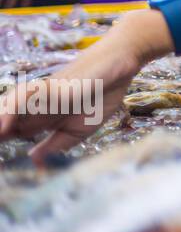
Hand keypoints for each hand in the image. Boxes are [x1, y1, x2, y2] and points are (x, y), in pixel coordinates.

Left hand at [0, 9, 159, 163]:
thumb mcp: (78, 131)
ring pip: (6, 110)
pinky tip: (3, 127)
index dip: (2, 142)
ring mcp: (38, 98)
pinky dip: (9, 112)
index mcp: (39, 120)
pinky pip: (21, 97)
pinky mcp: (46, 87)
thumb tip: (34, 161)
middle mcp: (33, 109)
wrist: (119, 69)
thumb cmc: (101, 97)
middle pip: (4, 124)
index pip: (11, 134)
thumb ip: (55, 145)